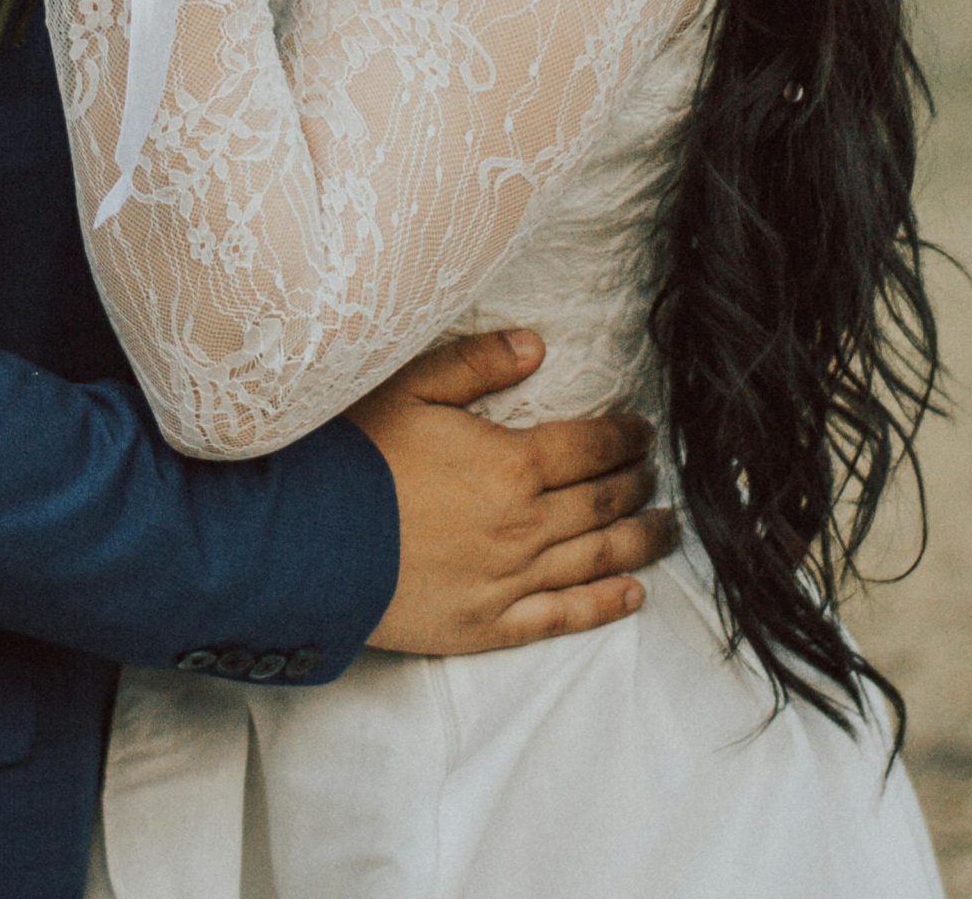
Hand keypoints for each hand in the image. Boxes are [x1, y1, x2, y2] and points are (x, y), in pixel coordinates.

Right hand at [353, 330, 677, 654]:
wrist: (304, 542)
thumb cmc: (352, 455)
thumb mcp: (408, 386)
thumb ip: (477, 363)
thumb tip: (536, 346)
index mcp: (511, 463)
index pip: (590, 446)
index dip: (624, 435)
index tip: (642, 430)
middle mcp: (524, 526)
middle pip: (602, 502)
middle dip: (637, 484)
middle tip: (656, 474)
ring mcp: (509, 581)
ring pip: (596, 560)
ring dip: (640, 542)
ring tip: (667, 529)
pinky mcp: (487, 626)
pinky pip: (561, 618)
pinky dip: (604, 606)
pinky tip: (632, 596)